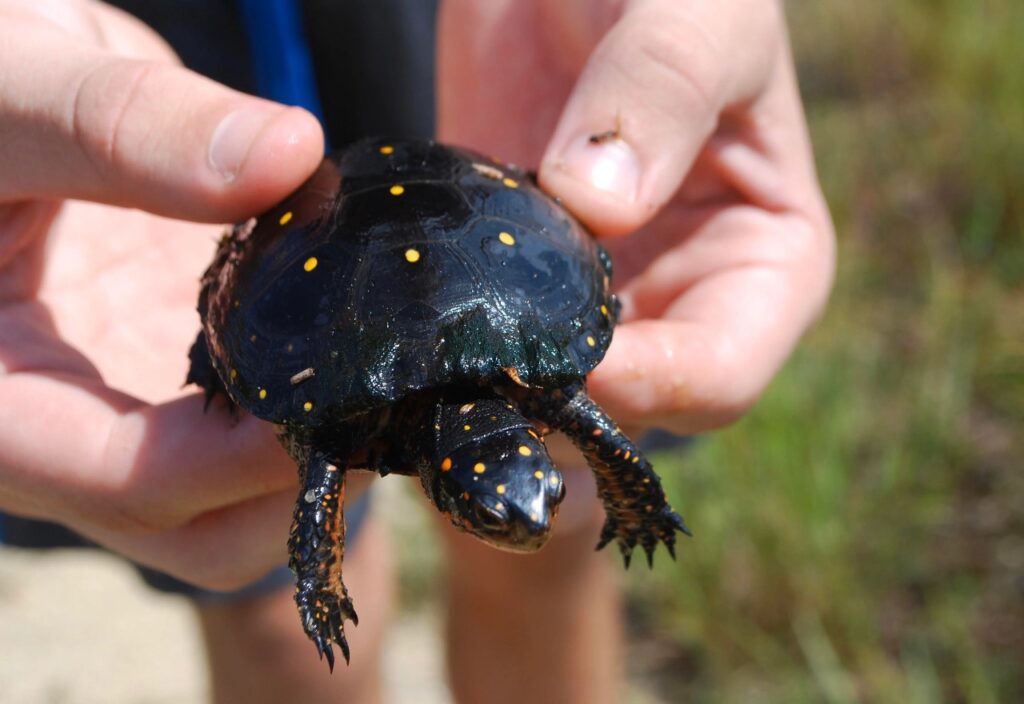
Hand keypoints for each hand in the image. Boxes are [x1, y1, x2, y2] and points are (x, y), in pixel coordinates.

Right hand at [0, 0, 327, 587]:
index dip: (243, 462)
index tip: (344, 399)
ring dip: (321, 456)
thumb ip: (124, 125)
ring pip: (241, 502)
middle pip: (201, 531)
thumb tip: (289, 157)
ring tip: (384, 370)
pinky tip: (359, 338)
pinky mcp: (181, 371)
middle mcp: (69, 428)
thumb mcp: (11, 89)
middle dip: (301, 484)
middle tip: (387, 396)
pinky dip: (315, 401)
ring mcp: (134, 407)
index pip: (125, 483)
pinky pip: (257, 431)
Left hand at [439, 0, 834, 432]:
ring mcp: (589, 291)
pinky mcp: (511, 272)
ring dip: (494, 387)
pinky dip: (448, 345)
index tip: (579, 361)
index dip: (655, 384)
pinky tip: (406, 334)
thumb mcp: (700, 8)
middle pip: (628, 405)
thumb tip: (598, 205)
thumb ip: (663, 87)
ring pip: (546, 386)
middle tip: (486, 379)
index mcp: (765, 260)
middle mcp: (680, 297)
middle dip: (562, 401)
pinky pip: (481, 334)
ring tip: (438, 372)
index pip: (724, 373)